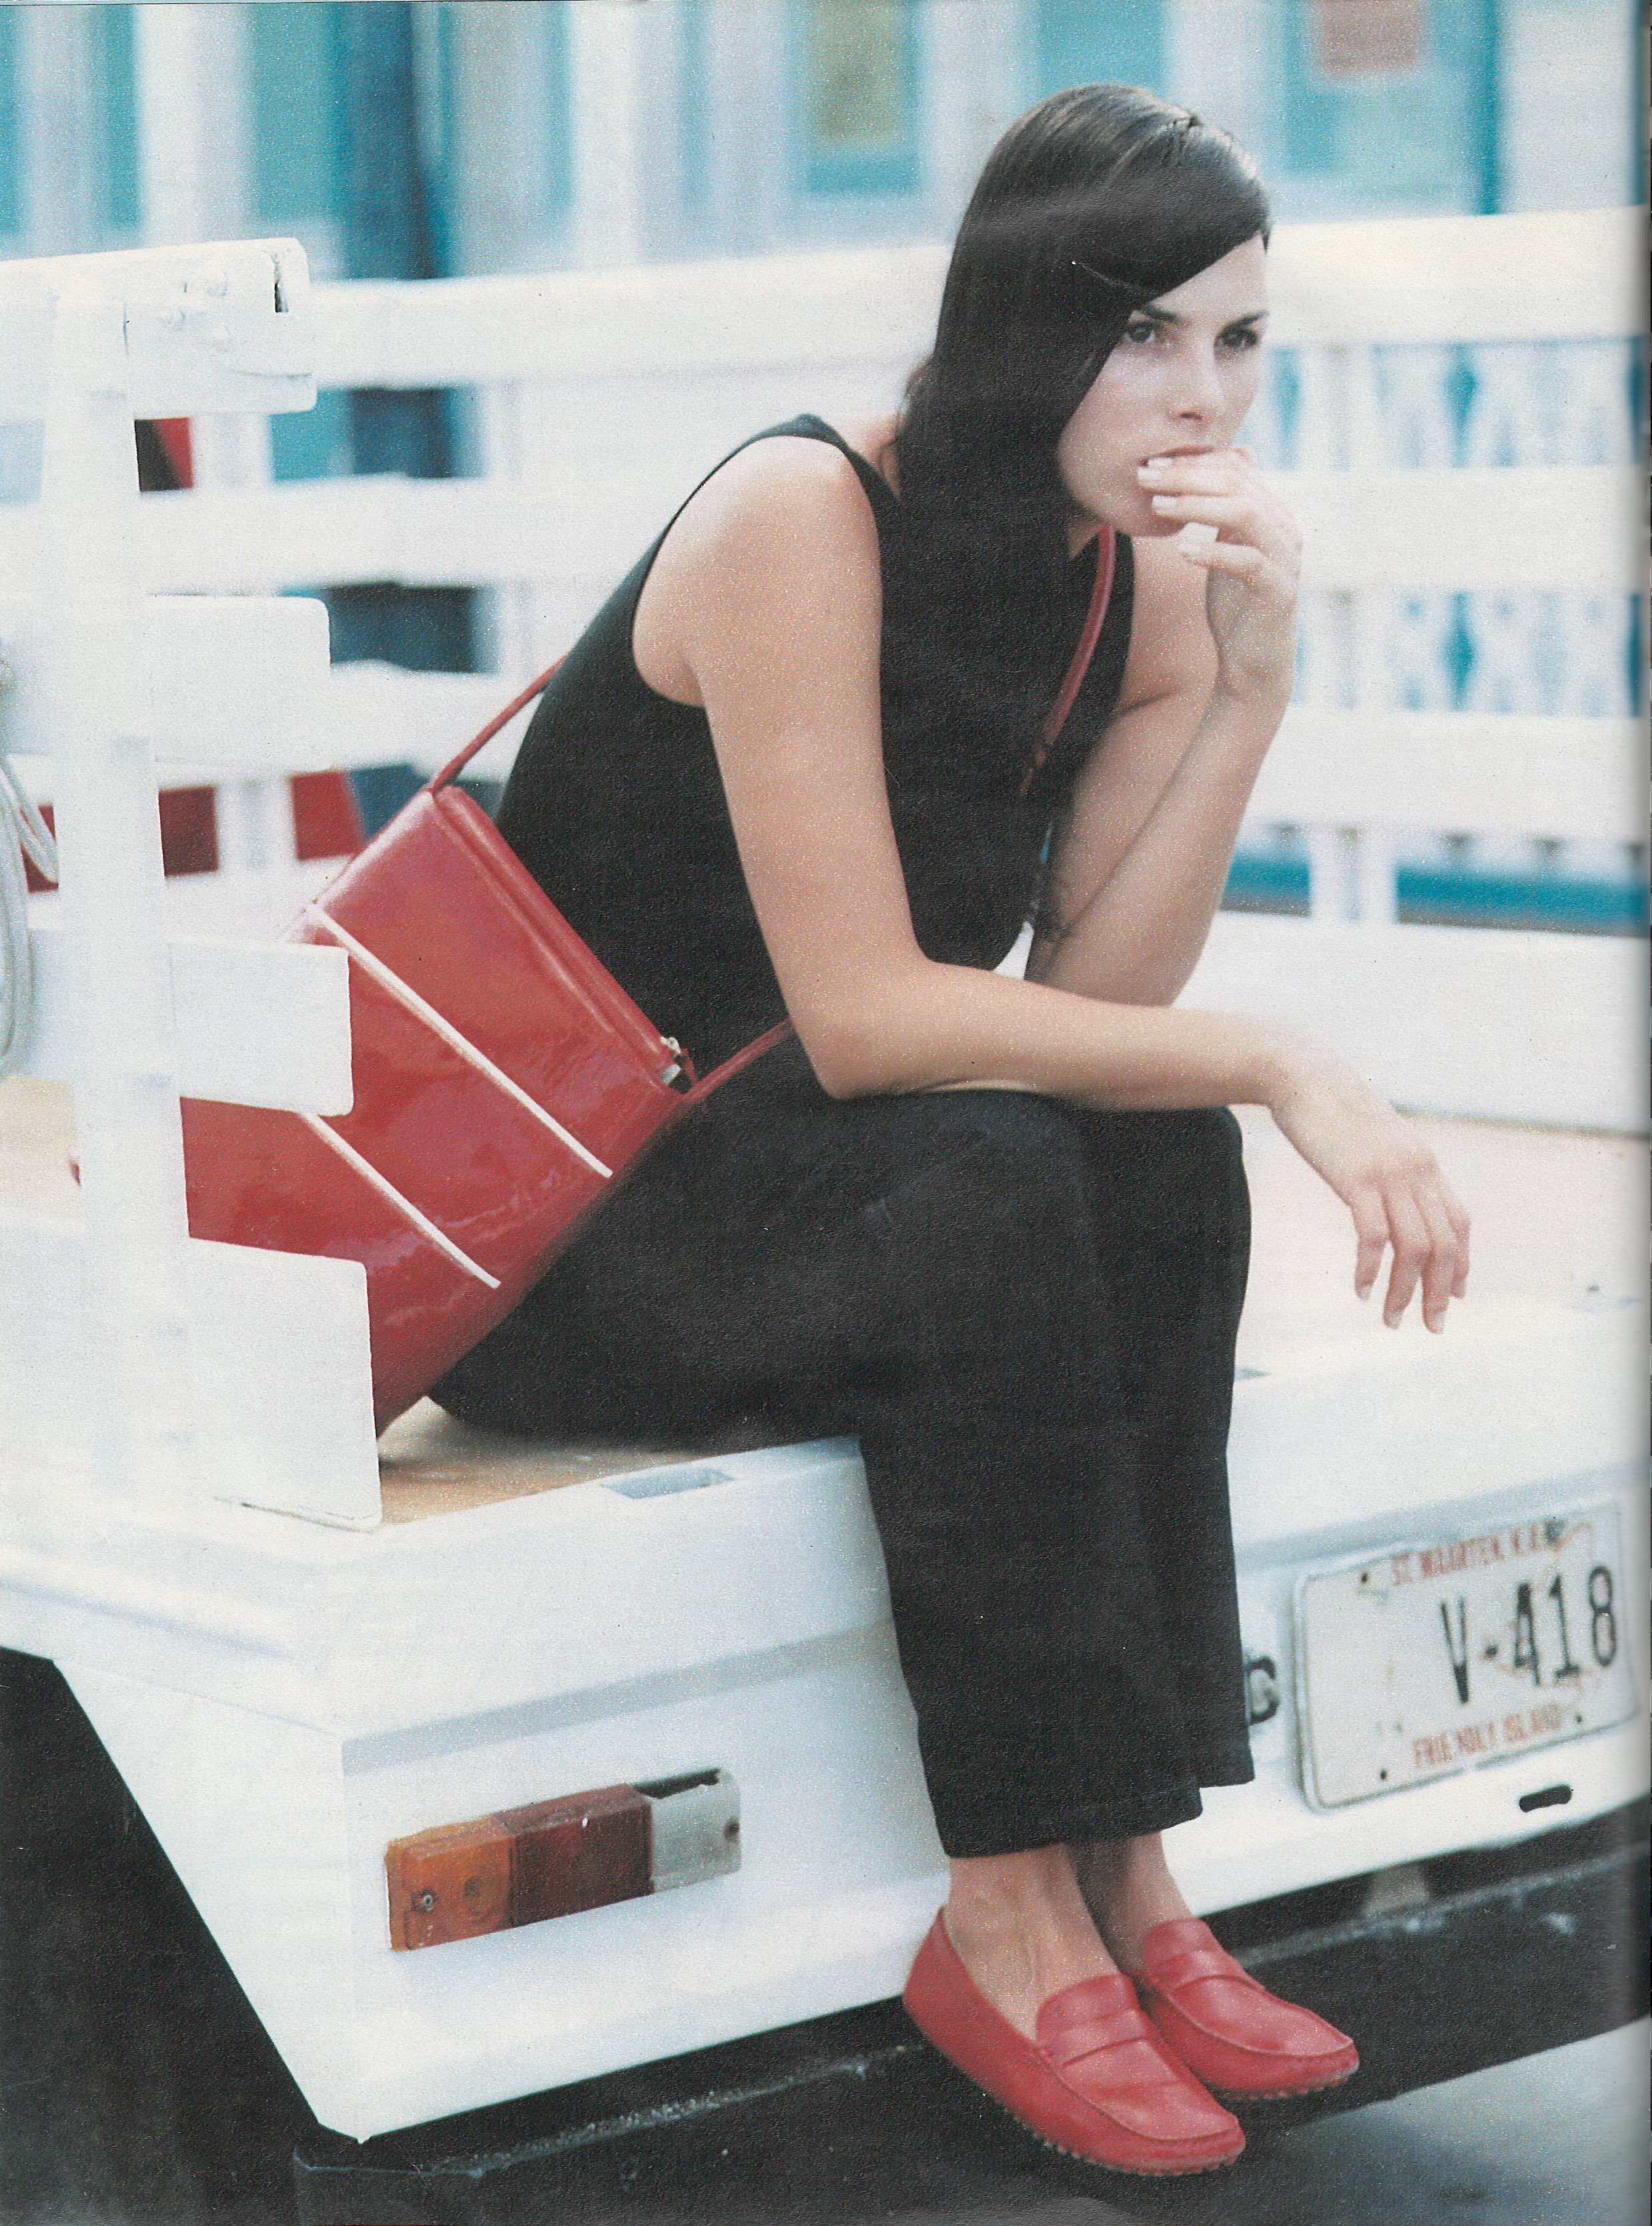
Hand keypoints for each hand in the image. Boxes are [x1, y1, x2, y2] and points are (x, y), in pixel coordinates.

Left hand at [1137, 449, 1299, 699]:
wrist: (1253, 661)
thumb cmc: (1236, 604)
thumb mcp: (1226, 549)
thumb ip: (1220, 513)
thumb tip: (1204, 473)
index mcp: (1271, 513)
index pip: (1235, 469)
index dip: (1193, 463)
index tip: (1151, 465)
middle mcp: (1284, 529)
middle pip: (1238, 484)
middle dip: (1188, 477)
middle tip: (1145, 478)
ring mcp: (1285, 558)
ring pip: (1246, 513)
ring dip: (1198, 506)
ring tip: (1158, 507)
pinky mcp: (1279, 591)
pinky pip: (1249, 562)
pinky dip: (1214, 553)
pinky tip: (1182, 552)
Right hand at [1265, 1046, 1470, 1331]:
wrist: (1302, 1074)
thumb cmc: (1330, 1109)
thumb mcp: (1373, 1141)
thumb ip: (1390, 1168)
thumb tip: (1391, 1197)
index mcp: (1423, 1163)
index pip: (1458, 1223)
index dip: (1461, 1264)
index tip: (1455, 1297)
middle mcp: (1417, 1170)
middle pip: (1444, 1244)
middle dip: (1440, 1292)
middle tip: (1431, 1326)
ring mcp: (1390, 1173)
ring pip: (1415, 1248)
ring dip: (1405, 1291)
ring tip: (1390, 1319)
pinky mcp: (1357, 1178)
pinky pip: (1373, 1236)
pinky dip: (1371, 1269)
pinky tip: (1361, 1289)